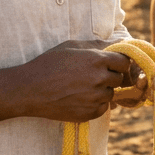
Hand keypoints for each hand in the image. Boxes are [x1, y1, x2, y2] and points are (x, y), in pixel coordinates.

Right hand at [15, 40, 132, 122]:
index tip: (112, 64)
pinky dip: (96, 104)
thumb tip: (117, 42)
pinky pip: (103, 108)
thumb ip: (96, 44)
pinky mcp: (89, 113)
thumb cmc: (49, 64)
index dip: (119, 62)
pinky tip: (80, 98)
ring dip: (102, 90)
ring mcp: (95, 98)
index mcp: (97, 60)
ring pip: (111, 94)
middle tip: (93, 75)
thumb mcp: (71, 46)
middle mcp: (99, 79)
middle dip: (110, 76)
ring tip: (83, 87)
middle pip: (119, 78)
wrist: (30, 90)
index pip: (124, 61)